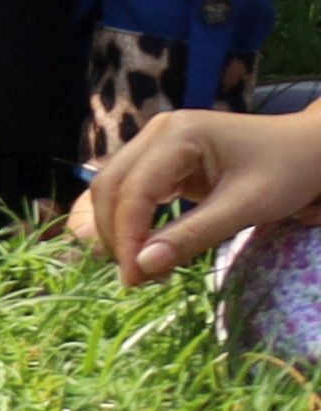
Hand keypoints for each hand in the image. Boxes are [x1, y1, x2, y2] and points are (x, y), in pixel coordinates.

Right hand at [79, 102, 320, 281]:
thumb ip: (192, 235)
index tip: (135, 279)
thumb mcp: (246, 206)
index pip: (133, 190)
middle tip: (135, 278)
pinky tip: (142, 246)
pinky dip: (130, 220)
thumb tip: (142, 266)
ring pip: (112, 188)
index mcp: (177, 134)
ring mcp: (156, 142)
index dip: (127, 237)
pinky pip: (130, 189)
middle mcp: (157, 131)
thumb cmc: (288, 172)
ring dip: (118, 229)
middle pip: (110, 186)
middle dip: (115, 234)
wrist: (311, 149)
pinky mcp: (161, 158)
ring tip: (137, 266)